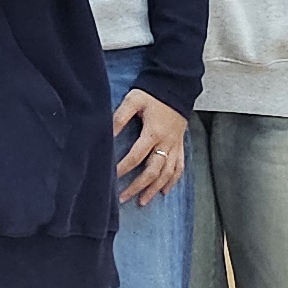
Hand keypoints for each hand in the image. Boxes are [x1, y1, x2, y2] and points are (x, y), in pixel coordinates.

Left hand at [114, 90, 187, 206]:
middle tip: (123, 198)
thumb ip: (120, 117)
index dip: (123, 168)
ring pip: (167, 173)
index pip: (137, 156)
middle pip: (153, 171)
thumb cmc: (152, 94)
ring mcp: (175, 146)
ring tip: (142, 201)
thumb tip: (107, 134)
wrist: (175, 87)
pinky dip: (173, 181)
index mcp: (153, 132)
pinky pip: (179, 167)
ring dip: (154, 189)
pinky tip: (164, 191)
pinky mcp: (180, 145)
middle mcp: (166, 142)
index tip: (111, 177)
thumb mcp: (133, 100)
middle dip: (137, 186)